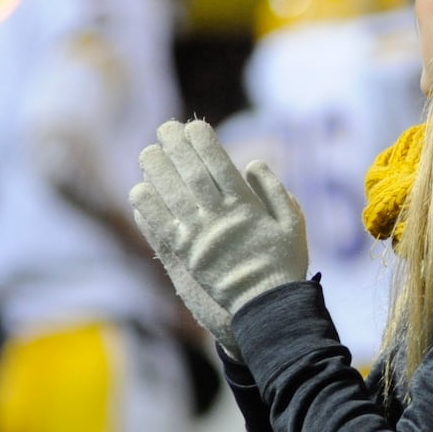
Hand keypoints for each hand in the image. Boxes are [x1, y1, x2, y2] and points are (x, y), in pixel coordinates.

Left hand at [131, 118, 309, 328]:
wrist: (266, 306)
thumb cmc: (283, 262)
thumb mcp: (293, 223)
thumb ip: (275, 191)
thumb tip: (253, 164)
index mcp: (247, 207)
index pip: (220, 166)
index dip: (204, 143)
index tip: (194, 125)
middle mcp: (220, 218)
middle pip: (191, 175)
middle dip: (177, 148)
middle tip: (165, 128)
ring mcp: (200, 237)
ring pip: (172, 196)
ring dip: (157, 171)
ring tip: (147, 152)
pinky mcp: (186, 256)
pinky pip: (161, 227)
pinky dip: (149, 208)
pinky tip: (140, 190)